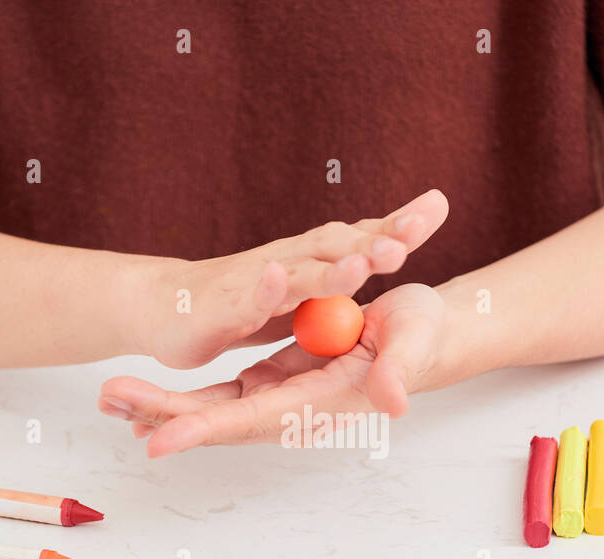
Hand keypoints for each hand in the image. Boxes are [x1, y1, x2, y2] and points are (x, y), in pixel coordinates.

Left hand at [99, 283, 472, 455]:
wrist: (426, 334)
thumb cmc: (424, 335)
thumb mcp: (416, 340)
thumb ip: (401, 370)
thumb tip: (394, 401)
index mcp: (321, 400)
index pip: (254, 418)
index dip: (206, 429)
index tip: (160, 439)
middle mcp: (294, 406)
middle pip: (219, 419)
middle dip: (164, 414)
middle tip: (110, 399)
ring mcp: (282, 394)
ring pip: (213, 410)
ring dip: (162, 407)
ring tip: (110, 397)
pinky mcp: (276, 378)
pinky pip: (223, 396)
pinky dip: (184, 399)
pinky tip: (147, 399)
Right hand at [137, 190, 448, 369]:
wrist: (167, 305)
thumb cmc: (240, 300)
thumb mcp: (303, 295)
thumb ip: (344, 279)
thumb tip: (392, 254)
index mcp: (311, 261)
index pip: (360, 237)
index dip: (397, 224)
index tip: (436, 207)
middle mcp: (288, 261)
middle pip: (337, 244)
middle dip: (374, 240)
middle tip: (412, 236)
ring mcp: (257, 281)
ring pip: (300, 271)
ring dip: (332, 266)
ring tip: (365, 261)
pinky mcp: (226, 306)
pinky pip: (247, 296)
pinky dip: (263, 287)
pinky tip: (278, 277)